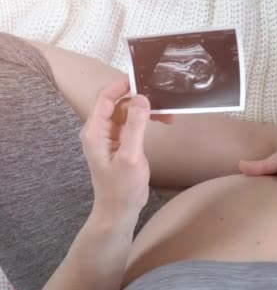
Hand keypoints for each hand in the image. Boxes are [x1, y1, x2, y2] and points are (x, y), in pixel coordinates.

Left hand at [80, 79, 172, 217]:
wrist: (119, 210)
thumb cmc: (121, 187)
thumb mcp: (131, 156)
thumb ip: (135, 126)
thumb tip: (142, 99)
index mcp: (95, 131)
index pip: (106, 98)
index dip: (123, 85)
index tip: (143, 79)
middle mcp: (100, 130)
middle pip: (119, 103)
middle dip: (141, 99)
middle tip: (163, 100)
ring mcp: (110, 137)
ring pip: (128, 113)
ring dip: (146, 111)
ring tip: (168, 115)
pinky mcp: (121, 144)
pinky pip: (133, 124)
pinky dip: (146, 121)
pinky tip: (162, 123)